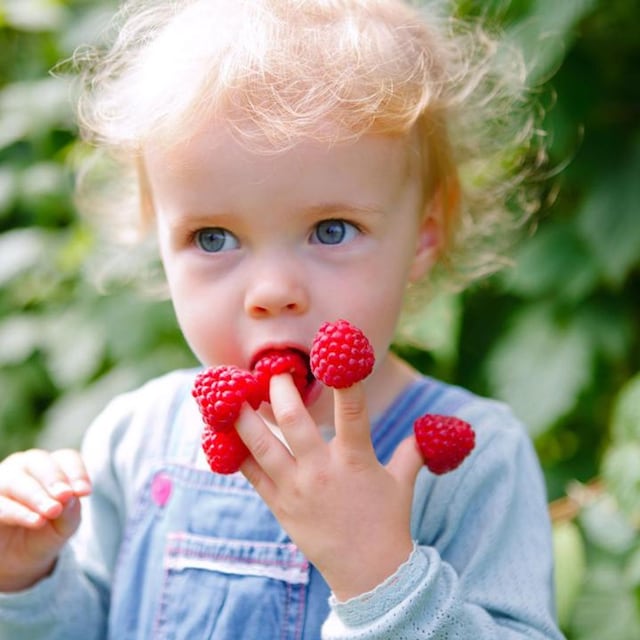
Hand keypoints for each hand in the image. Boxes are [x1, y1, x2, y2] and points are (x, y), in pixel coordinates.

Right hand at [0, 448, 90, 591]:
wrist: (19, 561)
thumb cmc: (47, 533)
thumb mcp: (65, 525)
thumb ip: (71, 510)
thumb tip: (69, 496)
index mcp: (52, 466)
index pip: (66, 458)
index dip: (77, 472)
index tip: (85, 492)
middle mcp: (26, 467)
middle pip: (39, 462)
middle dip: (54, 479)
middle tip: (65, 496)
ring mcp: (3, 481)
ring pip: (16, 479)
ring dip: (36, 495)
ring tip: (52, 511)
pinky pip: (0, 503)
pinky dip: (18, 511)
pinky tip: (36, 521)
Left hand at [236, 375, 423, 600]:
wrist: (370, 576)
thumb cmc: (388, 524)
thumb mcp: (402, 483)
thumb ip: (411, 452)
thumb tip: (430, 431)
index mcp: (356, 459)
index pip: (352, 410)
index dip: (344, 379)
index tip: (334, 352)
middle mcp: (321, 470)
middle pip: (293, 421)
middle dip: (280, 389)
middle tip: (273, 370)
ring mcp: (296, 489)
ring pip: (261, 445)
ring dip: (243, 416)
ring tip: (230, 392)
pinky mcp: (279, 506)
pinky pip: (250, 474)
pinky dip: (235, 452)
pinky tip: (221, 432)